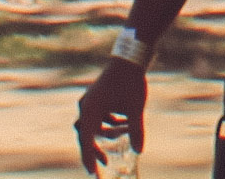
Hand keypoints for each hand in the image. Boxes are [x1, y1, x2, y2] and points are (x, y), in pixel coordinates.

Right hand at [73, 56, 145, 170]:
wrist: (130, 56)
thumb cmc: (131, 82)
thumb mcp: (135, 108)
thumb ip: (136, 130)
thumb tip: (139, 151)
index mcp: (90, 111)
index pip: (86, 141)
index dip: (89, 159)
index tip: (92, 173)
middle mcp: (86, 106)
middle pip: (86, 135)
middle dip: (96, 150)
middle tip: (104, 165)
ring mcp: (90, 101)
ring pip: (94, 125)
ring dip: (108, 131)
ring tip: (126, 132)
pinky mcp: (96, 96)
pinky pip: (98, 115)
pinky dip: (109, 122)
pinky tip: (124, 122)